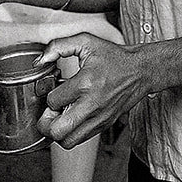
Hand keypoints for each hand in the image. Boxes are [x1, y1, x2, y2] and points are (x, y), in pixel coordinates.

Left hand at [35, 34, 148, 148]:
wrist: (141, 70)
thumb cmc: (114, 57)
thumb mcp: (86, 41)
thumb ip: (59, 46)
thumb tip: (40, 60)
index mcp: (85, 83)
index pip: (53, 101)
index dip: (48, 95)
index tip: (54, 88)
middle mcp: (92, 104)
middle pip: (57, 130)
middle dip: (46, 122)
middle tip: (50, 110)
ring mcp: (99, 118)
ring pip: (67, 141)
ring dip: (58, 131)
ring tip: (60, 117)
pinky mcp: (104, 125)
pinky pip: (80, 140)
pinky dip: (71, 134)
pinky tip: (73, 118)